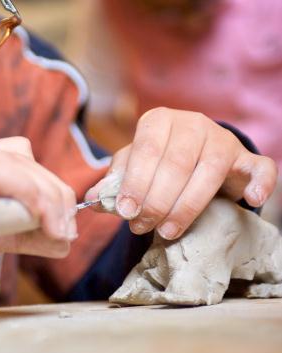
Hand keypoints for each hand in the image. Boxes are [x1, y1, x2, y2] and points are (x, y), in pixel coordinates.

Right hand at [0, 135, 75, 312]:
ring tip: (58, 229)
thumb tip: (59, 238)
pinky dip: (24, 191)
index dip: (47, 187)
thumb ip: (15, 232)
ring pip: (13, 159)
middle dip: (54, 192)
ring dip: (44, 194)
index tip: (64, 223)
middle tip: (66, 229)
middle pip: (22, 156)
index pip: (18, 160)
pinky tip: (38, 219)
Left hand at [85, 107, 276, 239]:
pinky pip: (260, 167)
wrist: (192, 154)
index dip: (135, 182)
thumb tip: (92, 199)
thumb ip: (114, 182)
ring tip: (166, 231)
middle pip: (176, 164)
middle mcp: (192, 124)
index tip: (125, 211)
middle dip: (156, 201)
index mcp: (158, 121)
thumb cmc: (156, 161)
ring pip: (209, 172)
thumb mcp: (132, 167)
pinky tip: (251, 201)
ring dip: (187, 207)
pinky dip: (261, 183)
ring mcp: (222, 139)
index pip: (146, 149)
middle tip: (141, 226)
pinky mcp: (246, 157)